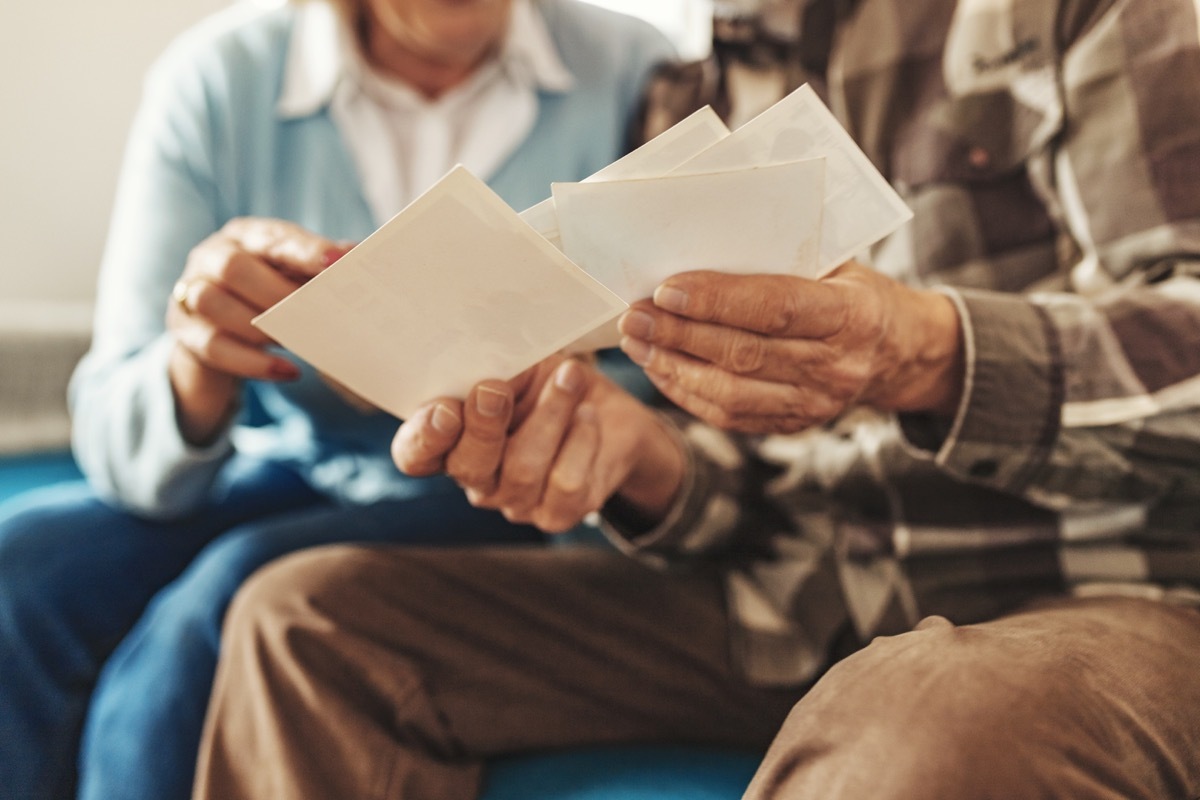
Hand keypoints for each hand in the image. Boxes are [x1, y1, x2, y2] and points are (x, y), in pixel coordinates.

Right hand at [166, 217, 353, 442]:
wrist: (219, 334)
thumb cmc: (268, 295)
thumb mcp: (293, 277)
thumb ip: (322, 271)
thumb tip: (362, 266)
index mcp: (246, 235)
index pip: (274, 238)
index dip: (307, 251)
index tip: (339, 263)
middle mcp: (211, 256)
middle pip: (233, 267)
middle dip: (277, 293)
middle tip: (315, 315)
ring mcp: (190, 293)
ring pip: (213, 303)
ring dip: (261, 327)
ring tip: (299, 343)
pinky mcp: (184, 333)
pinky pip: (213, 347)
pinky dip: (253, 362)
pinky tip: (289, 371)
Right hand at [392, 356, 685, 532]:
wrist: (609, 415)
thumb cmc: (549, 385)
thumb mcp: (518, 365)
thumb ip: (491, 367)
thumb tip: (482, 361)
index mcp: (451, 441)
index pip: (416, 454)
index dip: (424, 439)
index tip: (444, 412)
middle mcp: (477, 479)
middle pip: (467, 465)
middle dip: (483, 426)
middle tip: (496, 388)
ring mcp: (516, 501)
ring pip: (522, 470)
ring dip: (548, 414)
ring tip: (569, 377)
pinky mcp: (559, 513)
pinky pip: (565, 483)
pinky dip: (580, 441)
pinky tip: (587, 413)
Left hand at [616, 261, 963, 433]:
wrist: (897, 349)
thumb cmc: (851, 290)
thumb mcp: (835, 264)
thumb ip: (780, 260)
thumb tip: (697, 247)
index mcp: (852, 315)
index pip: (776, 307)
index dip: (718, 299)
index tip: (667, 288)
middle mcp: (836, 366)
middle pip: (744, 353)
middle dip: (680, 333)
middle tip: (635, 314)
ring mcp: (815, 404)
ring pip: (730, 393)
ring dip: (673, 367)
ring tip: (637, 342)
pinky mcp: (794, 426)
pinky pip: (729, 417)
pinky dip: (687, 392)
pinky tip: (659, 369)